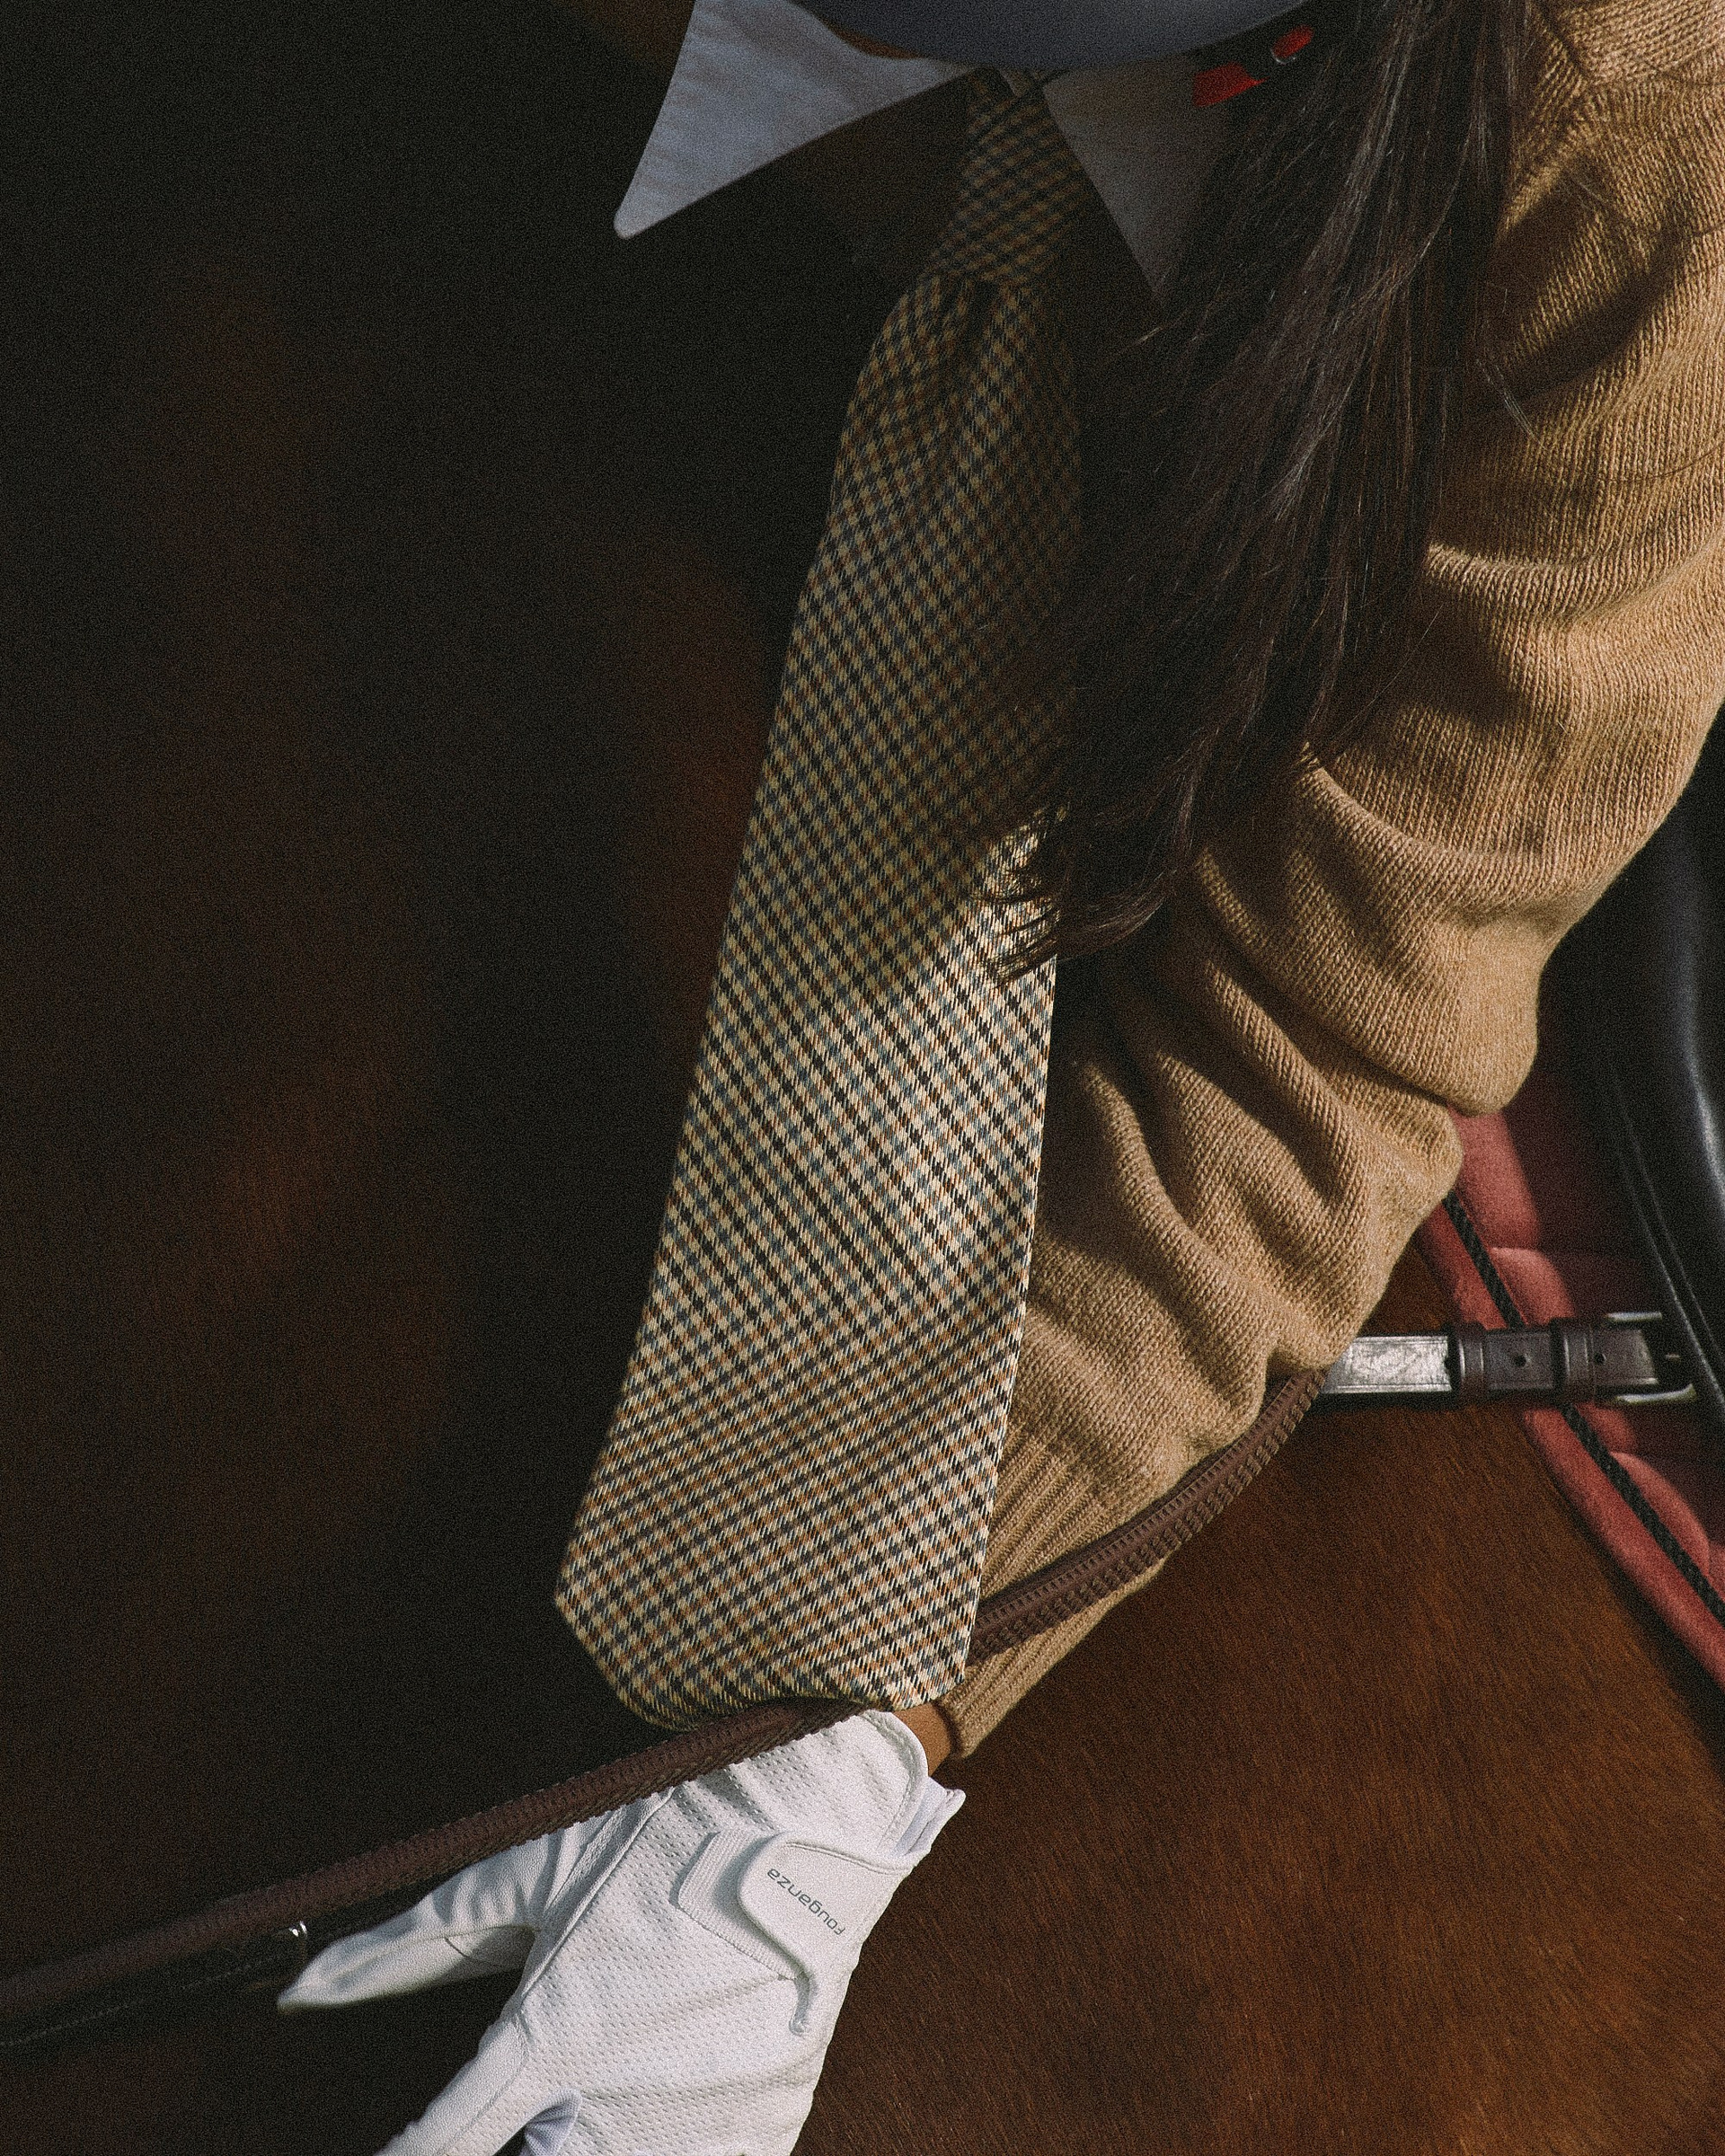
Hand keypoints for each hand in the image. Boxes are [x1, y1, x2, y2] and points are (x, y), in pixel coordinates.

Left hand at [279, 1711, 961, 2154]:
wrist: (811, 1817)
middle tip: (525, 2107)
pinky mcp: (764, 2128)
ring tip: (580, 2105)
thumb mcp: (532, 1867)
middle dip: (516, 2145)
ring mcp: (699, 2124)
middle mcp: (619, 2099)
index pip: (444, 2144)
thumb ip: (415, 1939)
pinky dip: (665, 2146)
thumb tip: (304, 1982)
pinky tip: (652, 2109)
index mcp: (554, 2036)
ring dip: (579, 2145)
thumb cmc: (664, 1829)